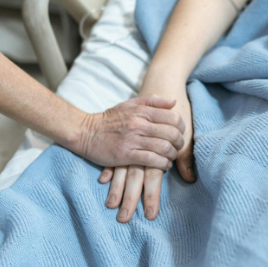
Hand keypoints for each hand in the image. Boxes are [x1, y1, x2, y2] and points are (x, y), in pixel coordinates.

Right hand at [98, 82, 194, 222]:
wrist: (86, 132)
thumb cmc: (109, 119)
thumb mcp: (130, 104)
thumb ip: (152, 101)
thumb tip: (174, 102)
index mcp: (142, 111)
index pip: (173, 118)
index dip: (181, 128)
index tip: (179, 133)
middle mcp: (139, 124)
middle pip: (171, 134)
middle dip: (179, 143)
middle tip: (177, 147)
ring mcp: (133, 140)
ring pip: (164, 148)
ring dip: (172, 155)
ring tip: (171, 157)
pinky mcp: (126, 155)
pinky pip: (152, 160)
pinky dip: (163, 164)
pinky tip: (164, 165)